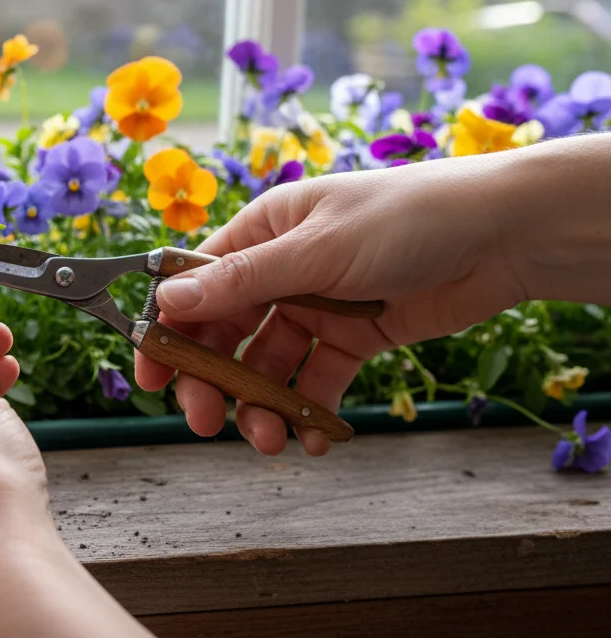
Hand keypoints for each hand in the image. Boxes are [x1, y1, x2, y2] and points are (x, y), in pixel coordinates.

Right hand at [137, 150, 536, 456]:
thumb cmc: (408, 218)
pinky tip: (313, 436)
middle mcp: (281, 271)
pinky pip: (317, 381)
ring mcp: (317, 307)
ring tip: (269, 439)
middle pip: (225, 334)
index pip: (194, 285)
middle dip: (213, 381)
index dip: (169, 329)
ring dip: (261, 405)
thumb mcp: (317, 249)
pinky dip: (309, 411)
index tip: (155, 374)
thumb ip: (242, 282)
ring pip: (268, 366)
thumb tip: (167, 303)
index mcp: (262, 232)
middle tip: (206, 421)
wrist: (502, 236)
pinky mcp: (353, 338)